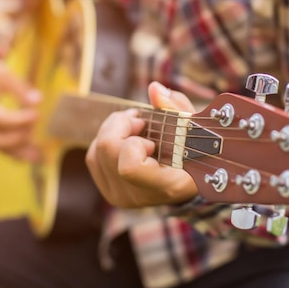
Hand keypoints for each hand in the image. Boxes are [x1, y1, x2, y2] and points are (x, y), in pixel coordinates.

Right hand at [0, 52, 41, 161]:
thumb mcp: (4, 73)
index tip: (38, 114)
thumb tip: (38, 101)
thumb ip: (20, 88)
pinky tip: (32, 156)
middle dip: (21, 137)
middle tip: (37, 124)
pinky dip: (15, 152)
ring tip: (42, 157)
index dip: (21, 120)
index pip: (2, 119)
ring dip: (20, 152)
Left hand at [85, 82, 198, 207]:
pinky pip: (93, 158)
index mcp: (166, 185)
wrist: (190, 179)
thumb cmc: (195, 150)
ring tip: (136, 128)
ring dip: (114, 131)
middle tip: (141, 121)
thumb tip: (154, 89)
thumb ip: (175, 108)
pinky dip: (106, 141)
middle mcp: (141, 196)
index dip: (134, 143)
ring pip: (96, 152)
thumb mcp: (193, 127)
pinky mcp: (110, 192)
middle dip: (121, 124)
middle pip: (106, 150)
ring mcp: (123, 198)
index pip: (129, 167)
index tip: (151, 138)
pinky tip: (126, 139)